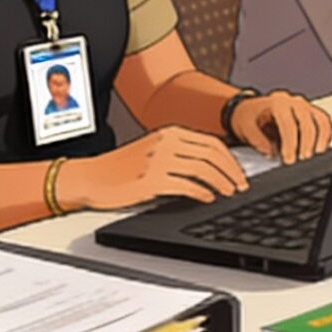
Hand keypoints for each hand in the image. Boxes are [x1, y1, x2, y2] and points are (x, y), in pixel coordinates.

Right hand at [58, 126, 248, 210]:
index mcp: (170, 133)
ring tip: (228, 193)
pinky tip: (208, 198)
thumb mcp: (153, 150)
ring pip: (204, 169)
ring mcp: (160, 160)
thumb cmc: (120, 168)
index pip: (212, 143)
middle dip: (232, 172)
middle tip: (240, 186)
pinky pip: (187, 185)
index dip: (231, 160)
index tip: (239, 173)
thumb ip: (179, 152)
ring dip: (221, 182)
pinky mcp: (152, 180)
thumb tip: (212, 166)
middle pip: (213, 155)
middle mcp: (167, 142)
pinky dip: (203, 192)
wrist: (91, 177)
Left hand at [226, 90, 331, 163]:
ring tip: (315, 153)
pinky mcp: (310, 113)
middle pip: (307, 122)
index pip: (289, 124)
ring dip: (321, 138)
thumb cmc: (248, 116)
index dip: (290, 143)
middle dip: (307, 143)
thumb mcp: (245, 128)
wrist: (249, 108)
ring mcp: (304, 106)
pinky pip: (323, 122)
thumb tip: (271, 153)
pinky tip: (321, 146)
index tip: (289, 159)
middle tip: (302, 158)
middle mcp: (293, 102)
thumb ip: (257, 141)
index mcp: (277, 103)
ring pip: (320, 119)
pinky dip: (326, 134)